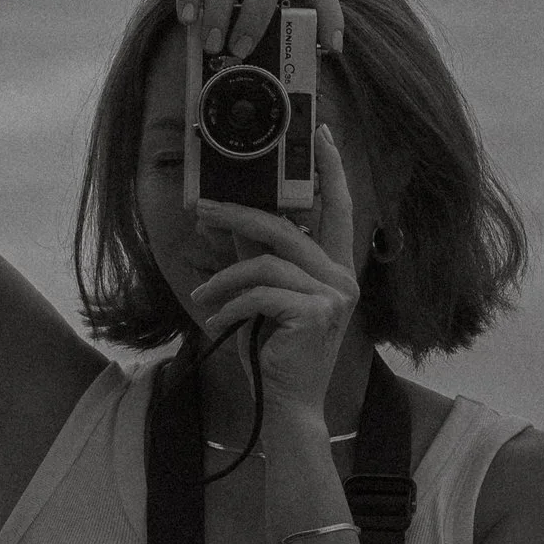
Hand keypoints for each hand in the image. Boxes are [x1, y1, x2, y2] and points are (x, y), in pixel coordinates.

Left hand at [192, 123, 361, 420]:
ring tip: (202, 297)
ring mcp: (334, 296)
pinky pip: (261, 293)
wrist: (288, 408)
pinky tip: (216, 323)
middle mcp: (343, 278)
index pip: (339, 209)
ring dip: (224, 279)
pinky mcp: (315, 314)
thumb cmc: (276, 354)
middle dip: (237, 215)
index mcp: (336, 270)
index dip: (331, 171)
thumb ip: (254, 256)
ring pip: (266, 263)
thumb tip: (229, 215)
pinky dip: (231, 305)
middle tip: (200, 208)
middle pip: (286, 228)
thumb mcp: (263, 297)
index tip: (323, 135)